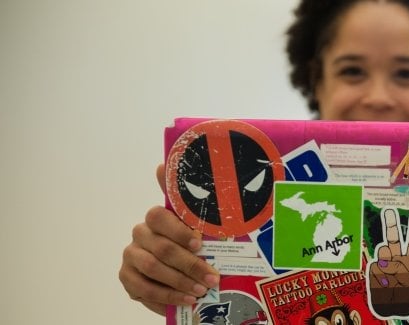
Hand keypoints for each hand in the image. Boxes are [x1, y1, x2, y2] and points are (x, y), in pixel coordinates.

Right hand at [118, 164, 219, 314]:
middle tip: (211, 277)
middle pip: (162, 248)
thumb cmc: (192, 245)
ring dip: (180, 282)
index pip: (159, 216)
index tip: (200, 244)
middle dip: (190, 265)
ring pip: (153, 269)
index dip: (179, 231)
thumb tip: (164, 166)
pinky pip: (144, 289)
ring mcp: (131, 255)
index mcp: (156, 218)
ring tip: (201, 291)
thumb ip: (189, 205)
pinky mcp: (126, 277)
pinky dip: (168, 297)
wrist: (180, 271)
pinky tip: (186, 300)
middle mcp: (140, 233)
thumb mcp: (198, 227)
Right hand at [367, 208, 408, 317]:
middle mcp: (397, 260)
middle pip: (393, 240)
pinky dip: (378, 277)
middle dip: (391, 224)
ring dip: (386, 264)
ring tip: (390, 280)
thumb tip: (382, 260)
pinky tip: (383, 285)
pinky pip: (374, 268)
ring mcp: (384, 265)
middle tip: (388, 210)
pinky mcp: (373, 272)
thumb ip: (398, 269)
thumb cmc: (405, 298)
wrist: (392, 310)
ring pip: (382, 254)